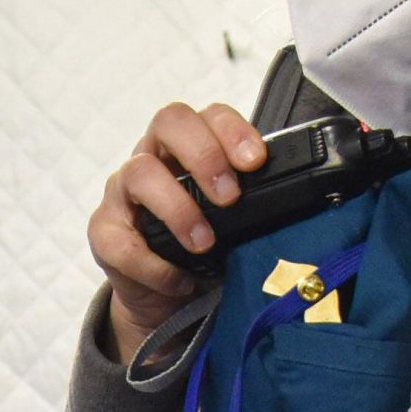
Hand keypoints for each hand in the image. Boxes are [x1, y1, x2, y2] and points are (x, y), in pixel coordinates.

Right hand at [90, 101, 266, 362]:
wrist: (167, 296)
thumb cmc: (207, 247)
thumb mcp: (236, 222)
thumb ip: (256, 206)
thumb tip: (306, 211)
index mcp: (190, 147)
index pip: (209, 114)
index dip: (232, 130)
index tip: (255, 161)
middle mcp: (154, 157)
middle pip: (169, 121)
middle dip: (203, 155)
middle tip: (229, 196)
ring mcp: (124, 192)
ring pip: (139, 173)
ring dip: (178, 208)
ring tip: (204, 243)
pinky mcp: (104, 231)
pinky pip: (119, 239)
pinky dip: (153, 263)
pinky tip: (179, 278)